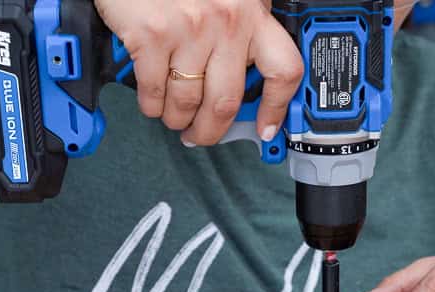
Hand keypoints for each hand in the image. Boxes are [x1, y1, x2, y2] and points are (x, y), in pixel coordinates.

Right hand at [96, 0, 303, 145]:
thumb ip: (242, 27)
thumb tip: (245, 73)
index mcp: (252, 13)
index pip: (282, 71)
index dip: (277, 108)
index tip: (267, 128)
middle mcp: (226, 22)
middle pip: (226, 101)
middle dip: (211, 130)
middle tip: (201, 134)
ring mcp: (188, 30)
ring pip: (187, 102)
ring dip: (178, 120)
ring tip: (174, 118)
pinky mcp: (151, 35)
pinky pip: (154, 90)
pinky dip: (151, 105)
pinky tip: (152, 102)